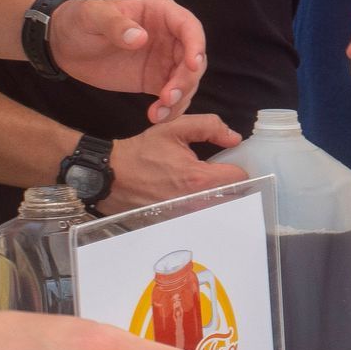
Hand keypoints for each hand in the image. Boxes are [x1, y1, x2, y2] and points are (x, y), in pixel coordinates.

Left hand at [48, 0, 207, 124]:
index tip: (192, 65)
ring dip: (180, 99)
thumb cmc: (79, 20)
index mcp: (160, 13)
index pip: (189, 27)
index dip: (196, 45)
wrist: (63, 44)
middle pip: (193, 58)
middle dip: (186, 80)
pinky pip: (173, 96)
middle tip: (168, 97)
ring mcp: (164, 60)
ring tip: (158, 112)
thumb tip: (140, 38)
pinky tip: (156, 116)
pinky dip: (170, 109)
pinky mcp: (155, 81)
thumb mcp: (93, 16)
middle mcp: (169, 36)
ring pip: (187, 80)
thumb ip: (115, 24)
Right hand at [102, 115, 246, 213]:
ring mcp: (186, 216)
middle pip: (233, 196)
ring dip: (218, 195)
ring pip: (217, 208)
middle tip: (221, 171)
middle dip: (231, 183)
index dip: (239, 165)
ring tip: (206, 182)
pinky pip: (200, 215)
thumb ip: (209, 126)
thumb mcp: (174, 128)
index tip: (232, 160)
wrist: (110, 175)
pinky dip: (202, 205)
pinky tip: (191, 193)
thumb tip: (235, 138)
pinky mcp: (176, 223)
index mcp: (199, 178)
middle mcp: (196, 202)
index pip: (240, 177)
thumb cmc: (142, 151)